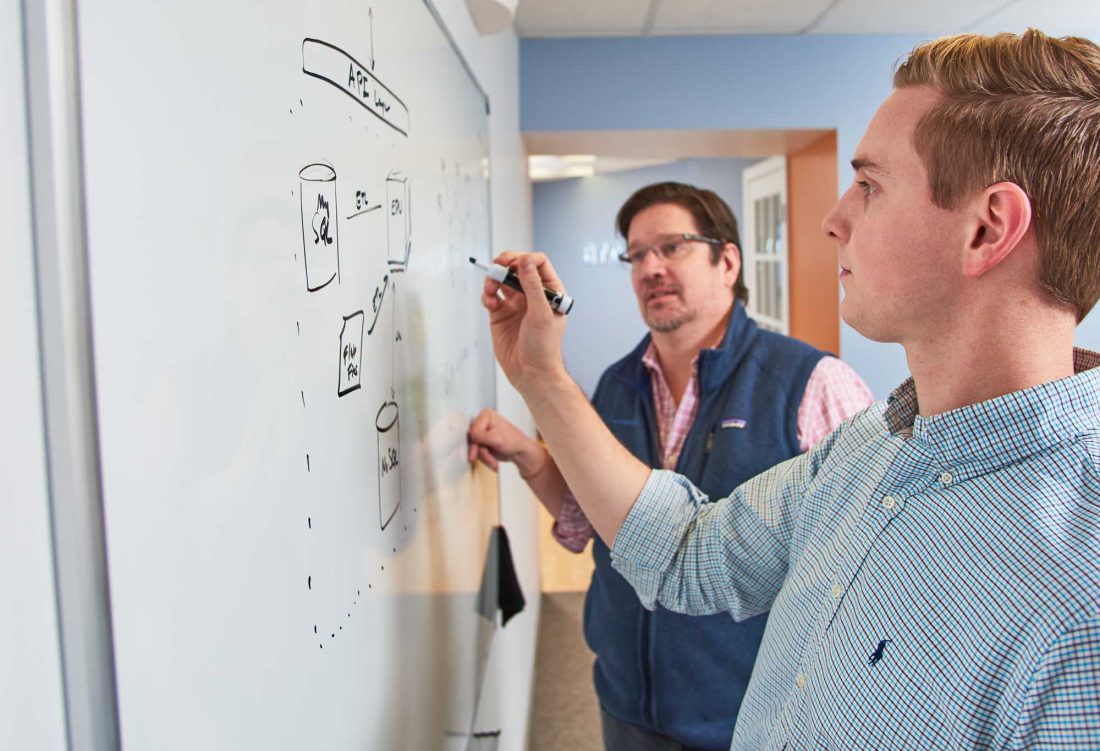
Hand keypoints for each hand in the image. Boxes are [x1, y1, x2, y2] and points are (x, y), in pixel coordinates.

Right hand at [467, 407, 545, 477]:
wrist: (519, 451)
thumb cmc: (513, 441)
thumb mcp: (497, 438)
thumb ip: (482, 436)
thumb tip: (470, 435)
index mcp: (486, 415)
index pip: (474, 429)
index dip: (478, 441)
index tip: (484, 448)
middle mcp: (482, 422)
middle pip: (472, 439)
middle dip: (481, 452)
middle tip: (489, 460)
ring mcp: (481, 433)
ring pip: (474, 447)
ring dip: (484, 457)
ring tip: (494, 462)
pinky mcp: (481, 442)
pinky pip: (476, 452)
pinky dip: (484, 459)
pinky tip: (493, 461)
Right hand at [480, 251, 568, 394]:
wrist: (530, 373)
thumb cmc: (544, 348)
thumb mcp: (541, 314)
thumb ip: (533, 286)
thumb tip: (526, 262)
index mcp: (550, 292)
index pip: (538, 264)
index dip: (525, 259)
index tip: (515, 264)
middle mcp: (532, 295)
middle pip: (517, 267)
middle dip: (505, 264)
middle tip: (497, 266)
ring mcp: (516, 304)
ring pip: (501, 280)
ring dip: (493, 279)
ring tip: (490, 288)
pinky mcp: (500, 315)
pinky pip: (491, 296)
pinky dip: (487, 295)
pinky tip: (489, 302)